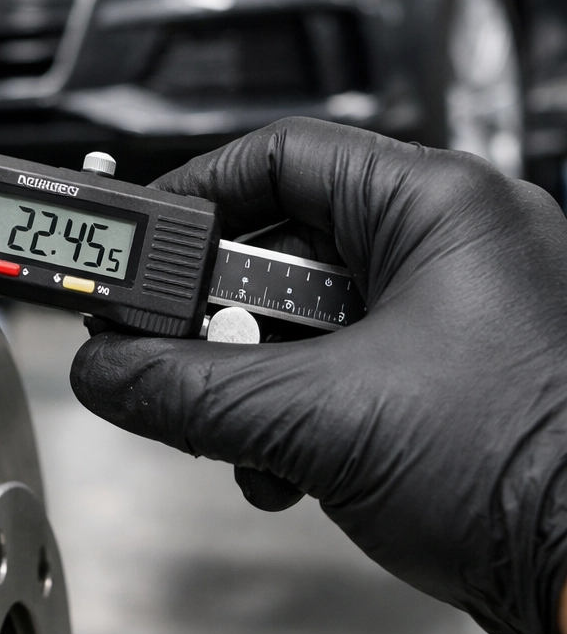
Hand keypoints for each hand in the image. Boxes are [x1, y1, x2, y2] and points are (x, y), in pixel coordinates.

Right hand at [71, 120, 566, 633]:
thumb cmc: (533, 475)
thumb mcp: (323, 421)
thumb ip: (191, 392)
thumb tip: (108, 370)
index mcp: (435, 208)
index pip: (283, 158)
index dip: (197, 197)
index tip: (142, 247)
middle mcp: (445, 247)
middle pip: (282, 249)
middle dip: (218, 320)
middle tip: (170, 355)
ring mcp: (448, 313)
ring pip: (302, 321)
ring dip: (251, 385)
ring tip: (241, 438)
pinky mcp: (442, 376)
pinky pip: (335, 370)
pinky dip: (293, 416)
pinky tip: (287, 470)